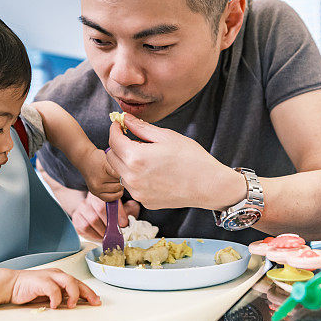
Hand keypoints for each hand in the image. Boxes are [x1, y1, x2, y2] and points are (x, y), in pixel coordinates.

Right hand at [10, 268, 100, 307]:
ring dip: (73, 294)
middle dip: (88, 292)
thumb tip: (74, 303)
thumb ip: (61, 295)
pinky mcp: (40, 281)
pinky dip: (56, 298)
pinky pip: (53, 289)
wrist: (12, 284)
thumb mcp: (49, 293)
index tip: (96, 301)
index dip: (89, 292)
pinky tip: (54, 305)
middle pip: (77, 281)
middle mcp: (57, 275)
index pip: (79, 283)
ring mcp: (49, 276)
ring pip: (69, 281)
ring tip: (72, 305)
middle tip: (94, 302)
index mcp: (60, 277)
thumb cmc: (30, 289)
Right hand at [70, 192, 140, 240]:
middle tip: (118, 232)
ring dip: (102, 232)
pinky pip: (83, 229)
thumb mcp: (122, 206)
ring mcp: (81, 208)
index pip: (110, 200)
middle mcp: (90, 198)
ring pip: (91, 222)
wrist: (93, 209)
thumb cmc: (111, 209)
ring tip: (110, 236)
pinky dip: (94, 236)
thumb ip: (129, 208)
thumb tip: (132, 211)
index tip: (124, 223)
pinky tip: (101, 237)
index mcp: (103, 192)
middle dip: (111, 224)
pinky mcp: (76, 219)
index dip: (118, 213)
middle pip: (99, 211)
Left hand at [78, 148, 122, 201]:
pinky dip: (119, 169)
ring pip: (119, 180)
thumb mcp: (97, 184)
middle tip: (114, 176)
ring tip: (112, 170)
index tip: (118, 187)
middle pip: (118, 188)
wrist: (85, 157)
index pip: (112, 198)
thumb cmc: (94, 171)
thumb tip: (120, 194)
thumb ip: (106, 191)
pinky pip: (118, 173)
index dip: (118, 193)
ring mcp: (100, 177)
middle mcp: (97, 187)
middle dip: (120, 182)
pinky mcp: (104, 167)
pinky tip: (114, 166)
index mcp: (95, 192)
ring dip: (119, 175)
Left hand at [106, 114, 245, 209]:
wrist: (209, 185)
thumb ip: (141, 128)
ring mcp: (137, 192)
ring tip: (147, 157)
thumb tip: (126, 119)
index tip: (119, 124)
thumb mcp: (167, 137)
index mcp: (135, 157)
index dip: (115, 129)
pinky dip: (136, 177)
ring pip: (120, 172)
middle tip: (133, 139)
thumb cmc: (192, 158)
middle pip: (111, 157)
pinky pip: (132, 185)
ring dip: (126, 163)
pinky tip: (154, 172)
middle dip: (118, 146)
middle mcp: (132, 177)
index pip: (113, 139)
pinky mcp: (144, 201)